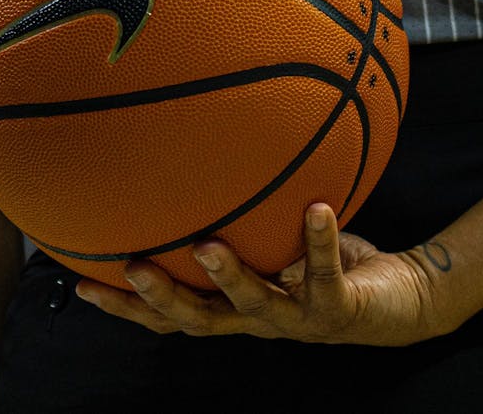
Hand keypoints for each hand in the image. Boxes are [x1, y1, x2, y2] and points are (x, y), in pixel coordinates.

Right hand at [75, 203, 451, 346]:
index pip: (170, 314)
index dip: (125, 306)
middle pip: (199, 320)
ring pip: (256, 305)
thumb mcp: (275, 243)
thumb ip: (243, 220)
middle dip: (162, 298)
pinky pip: (326, 271)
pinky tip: (317, 206)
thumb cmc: (325, 268)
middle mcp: (260, 319)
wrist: (400, 303)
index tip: (82, 281)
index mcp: (236, 308)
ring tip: (208, 245)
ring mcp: (298, 318)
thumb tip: (200, 163)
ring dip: (230, 276)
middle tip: (130, 268)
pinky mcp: (340, 309)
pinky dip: (320, 240)